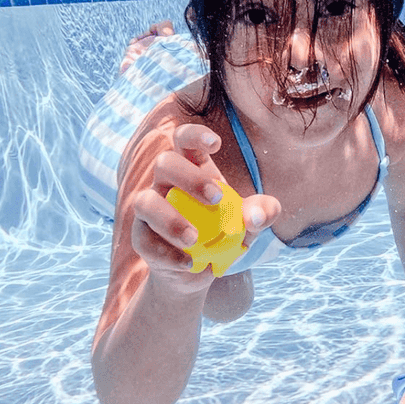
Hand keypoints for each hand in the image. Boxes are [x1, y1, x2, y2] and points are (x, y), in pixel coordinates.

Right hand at [130, 123, 279, 291]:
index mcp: (194, 168)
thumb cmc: (226, 232)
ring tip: (195, 239)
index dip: (195, 135)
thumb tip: (256, 216)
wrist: (201, 268)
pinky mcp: (141, 237)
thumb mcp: (252, 222)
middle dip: (190, 177)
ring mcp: (150, 209)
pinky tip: (189, 263)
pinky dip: (167, 253)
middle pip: (165, 162)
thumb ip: (263, 212)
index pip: (184, 139)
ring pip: (144, 201)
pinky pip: (145, 240)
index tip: (216, 143)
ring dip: (169, 219)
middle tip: (217, 198)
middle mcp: (167, 183)